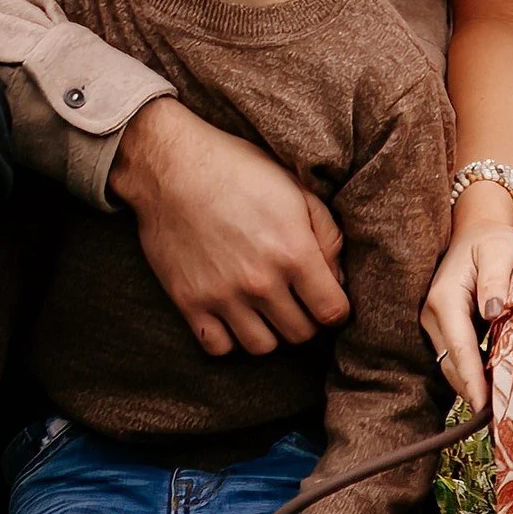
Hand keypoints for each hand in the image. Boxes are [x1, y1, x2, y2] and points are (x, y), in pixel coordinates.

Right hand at [112, 97, 348, 356]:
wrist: (173, 166)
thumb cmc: (240, 170)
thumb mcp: (296, 189)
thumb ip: (327, 234)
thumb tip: (339, 278)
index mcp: (293, 252)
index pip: (332, 311)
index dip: (337, 310)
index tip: (329, 300)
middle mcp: (261, 282)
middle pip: (300, 334)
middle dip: (307, 321)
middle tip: (298, 302)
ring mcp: (223, 296)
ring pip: (262, 347)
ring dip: (271, 332)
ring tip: (267, 310)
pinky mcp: (189, 302)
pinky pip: (219, 346)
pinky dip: (230, 338)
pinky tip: (234, 314)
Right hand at [421, 186, 512, 410]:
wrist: (477, 231)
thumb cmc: (493, 241)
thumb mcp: (501, 251)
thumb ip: (498, 281)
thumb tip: (494, 312)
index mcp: (445, 298)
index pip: (459, 348)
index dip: (472, 380)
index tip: (485, 406)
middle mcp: (432, 314)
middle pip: (452, 364)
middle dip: (473, 391)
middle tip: (501, 417)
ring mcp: (434, 323)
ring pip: (451, 364)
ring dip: (472, 384)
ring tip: (501, 408)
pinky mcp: (442, 328)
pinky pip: (455, 356)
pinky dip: (472, 372)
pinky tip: (494, 384)